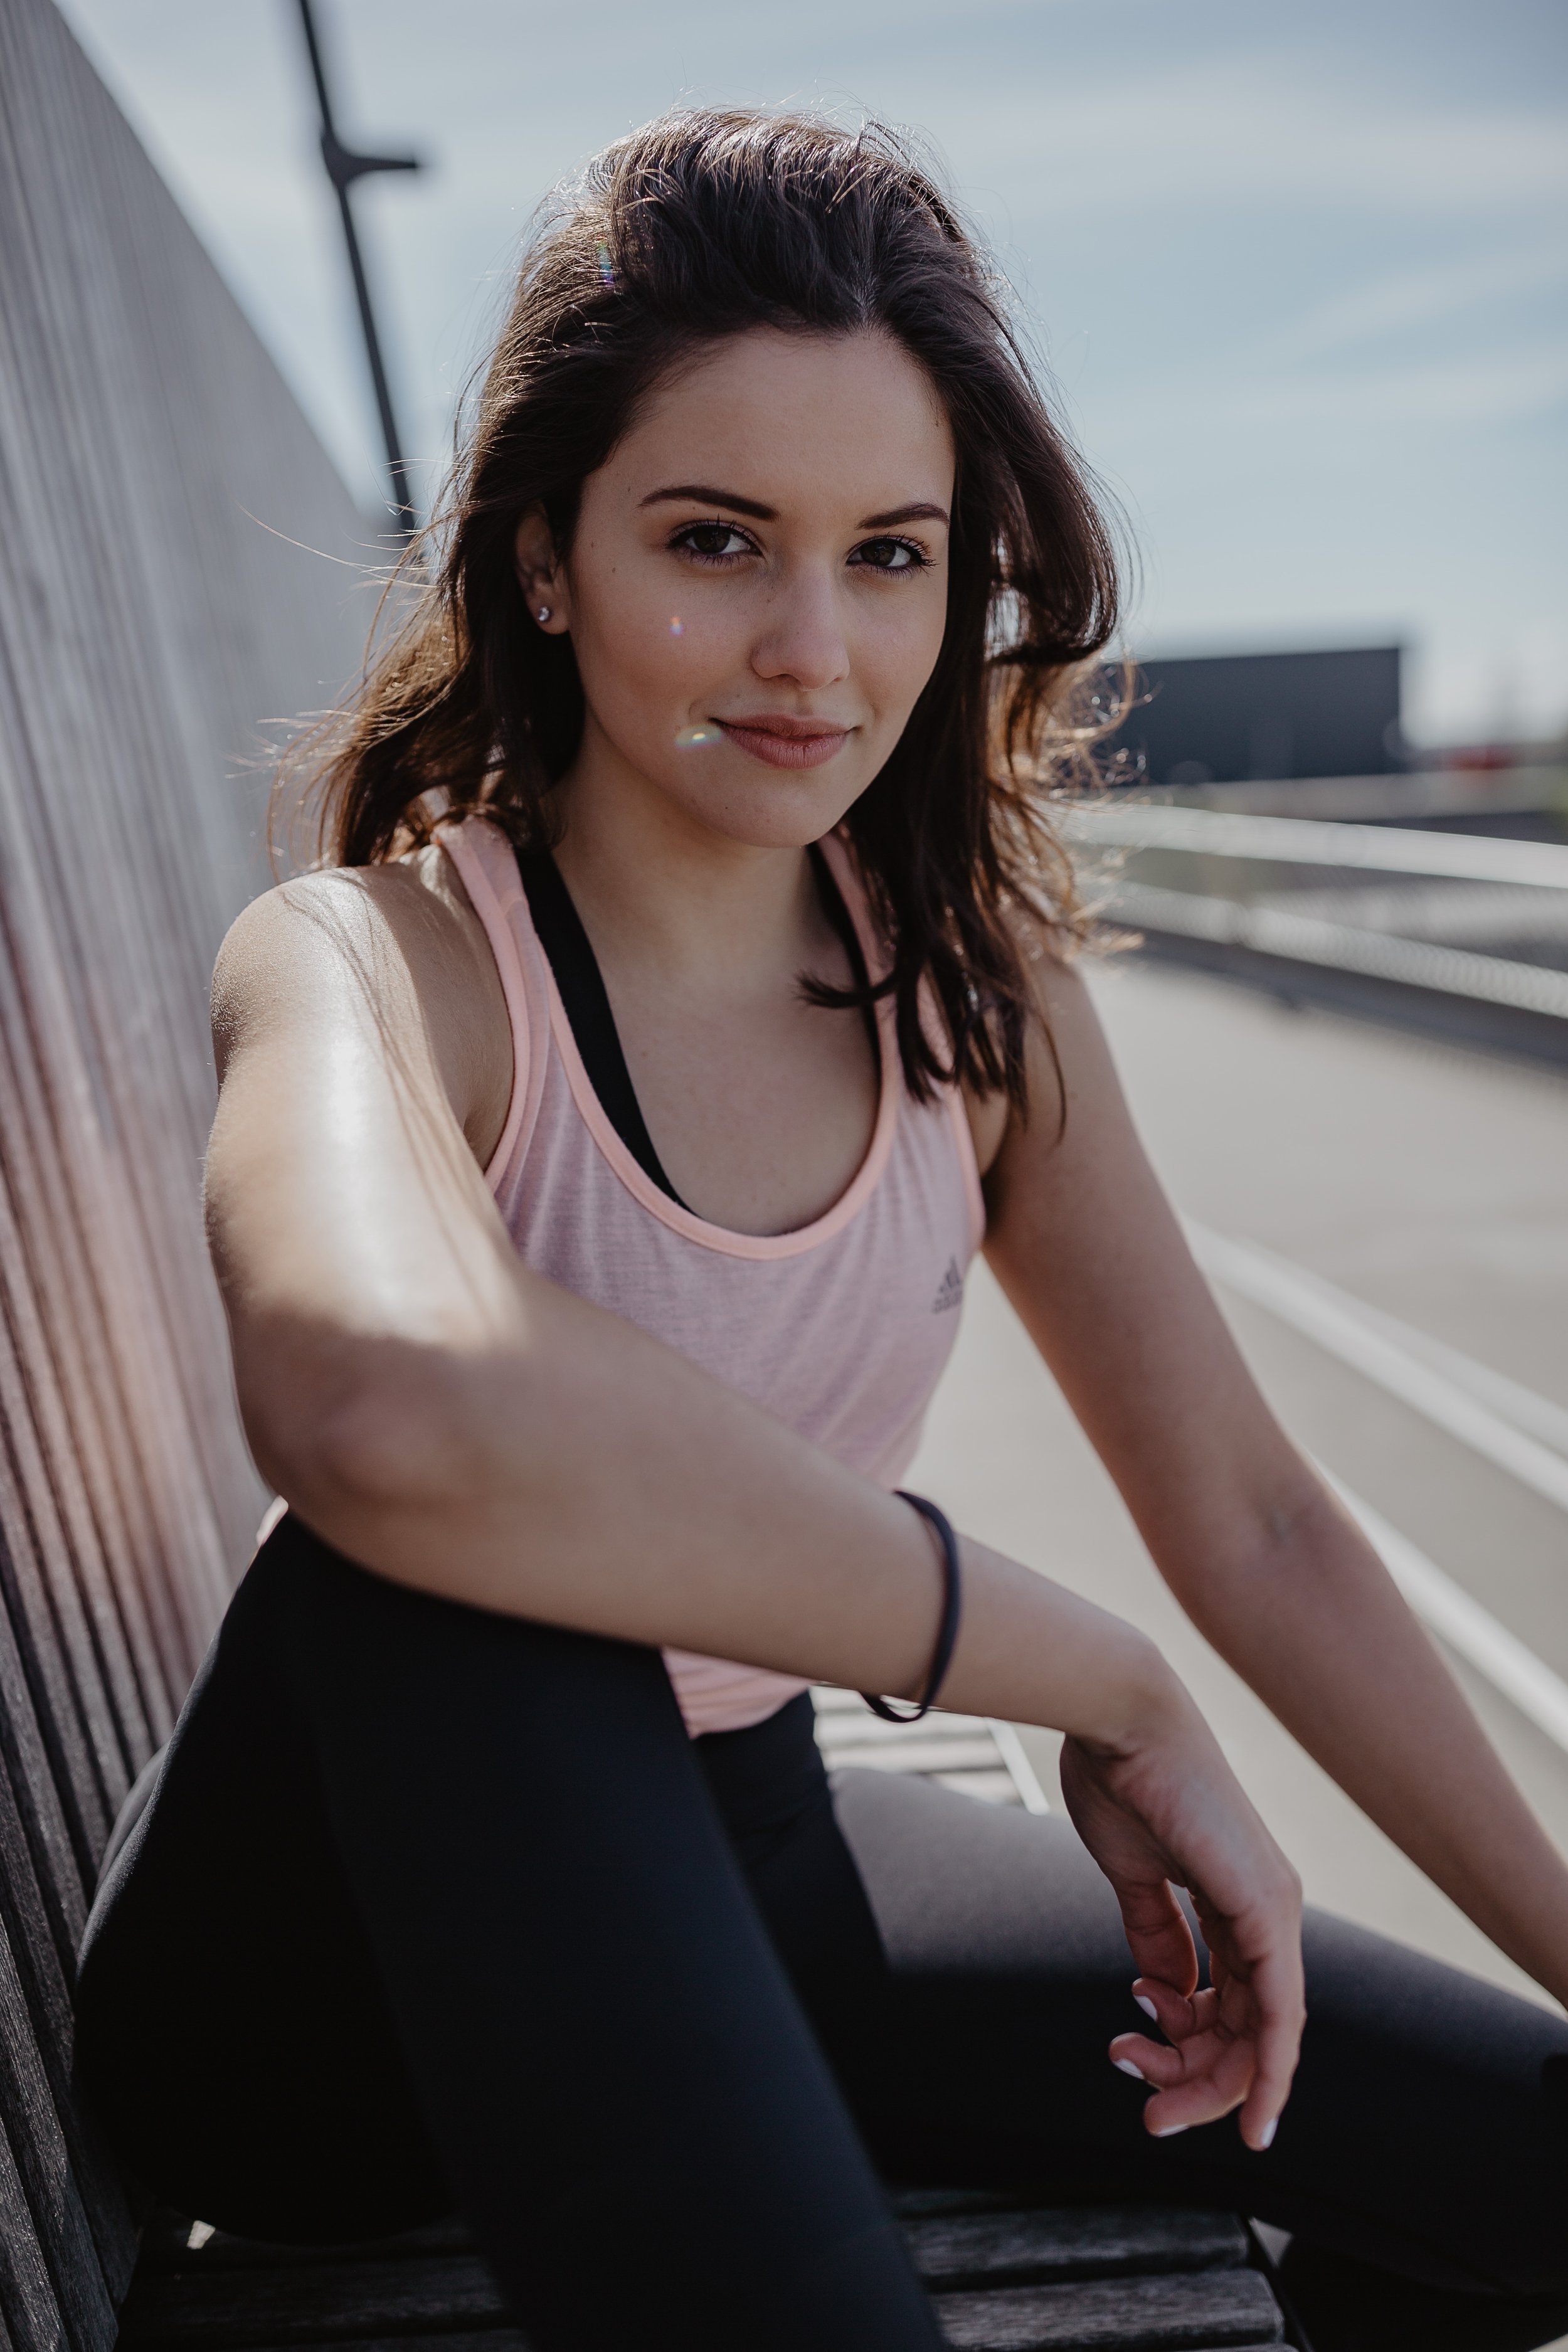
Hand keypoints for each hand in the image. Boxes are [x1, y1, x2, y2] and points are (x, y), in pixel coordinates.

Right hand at [1058, 1694, 1303, 2151]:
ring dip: (1207, 2081)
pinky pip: (1278, 2011)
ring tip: (1142, 2081)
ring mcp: (1272, 1908)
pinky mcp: (1264, 1906)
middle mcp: (1267, 1908)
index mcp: (1236, 1898)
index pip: (1232, 2000)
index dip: (1197, 2053)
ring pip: (1263, 2032)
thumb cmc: (1120, 1777)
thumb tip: (1168, 1991)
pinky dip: (1268, 2070)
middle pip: (1249, 2028)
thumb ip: (1155, 1933)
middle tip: (1144, 2106)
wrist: (1121, 1718)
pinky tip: (1249, 2114)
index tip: (1144, 2071)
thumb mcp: (1133, 1873)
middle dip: (1196, 2081)